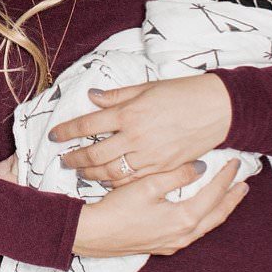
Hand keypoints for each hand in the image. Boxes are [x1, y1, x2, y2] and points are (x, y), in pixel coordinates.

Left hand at [52, 74, 231, 183]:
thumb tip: (92, 97)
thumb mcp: (145, 88)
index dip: (67, 132)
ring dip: (93, 174)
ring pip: (112, 173)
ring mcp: (150, 156)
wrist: (216, 108)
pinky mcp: (164, 168)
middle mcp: (135, 137)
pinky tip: (109, 181)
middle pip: (95, 155)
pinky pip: (134, 181)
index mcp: (128, 113)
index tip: (55, 136)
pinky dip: (117, 183)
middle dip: (75, 159)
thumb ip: (117, 96)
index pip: (88, 125)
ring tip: (82, 173)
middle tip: (64, 160)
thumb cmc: (181, 93)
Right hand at [72, 158, 247, 257]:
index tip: (234, 163)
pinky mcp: (162, 245)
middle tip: (243, 184)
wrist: (94, 234)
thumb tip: (200, 167)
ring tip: (227, 196)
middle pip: (217, 215)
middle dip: (231, 198)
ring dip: (219, 209)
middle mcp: (183, 235)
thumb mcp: (147, 185)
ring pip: (206, 225)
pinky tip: (199, 210)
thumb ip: (176, 175)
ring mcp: (174, 243)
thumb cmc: (117, 209)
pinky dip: (203, 218)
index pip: (214, 195)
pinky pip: (193, 231)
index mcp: (184, 219)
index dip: (226, 177)